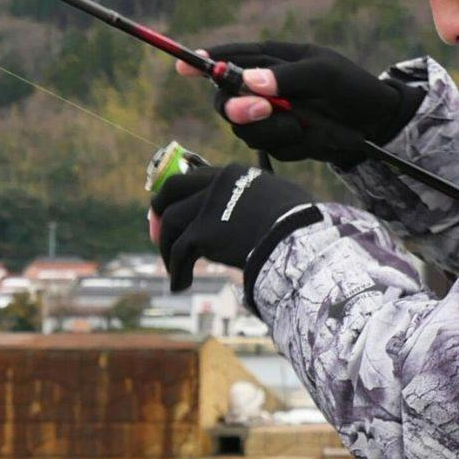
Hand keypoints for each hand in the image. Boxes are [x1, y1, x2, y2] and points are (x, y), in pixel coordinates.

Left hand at [150, 163, 313, 290]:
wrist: (300, 241)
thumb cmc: (301, 224)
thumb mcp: (280, 198)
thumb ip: (258, 197)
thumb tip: (257, 208)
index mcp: (234, 173)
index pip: (197, 177)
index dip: (182, 193)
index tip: (176, 206)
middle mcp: (216, 184)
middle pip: (172, 189)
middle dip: (160, 207)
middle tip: (157, 227)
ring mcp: (208, 206)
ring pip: (170, 222)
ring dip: (166, 247)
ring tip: (173, 268)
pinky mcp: (203, 232)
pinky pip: (179, 252)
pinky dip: (176, 270)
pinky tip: (181, 285)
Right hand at [176, 42, 424, 166]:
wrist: (373, 124)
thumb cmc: (350, 86)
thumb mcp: (323, 74)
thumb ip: (286, 76)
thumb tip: (248, 81)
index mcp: (271, 60)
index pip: (230, 58)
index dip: (205, 62)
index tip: (185, 67)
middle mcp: (263, 87)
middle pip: (225, 99)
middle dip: (237, 107)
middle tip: (262, 109)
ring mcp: (269, 115)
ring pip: (243, 128)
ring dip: (270, 128)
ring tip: (301, 124)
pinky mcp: (278, 140)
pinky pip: (267, 146)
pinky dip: (287, 143)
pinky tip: (308, 136)